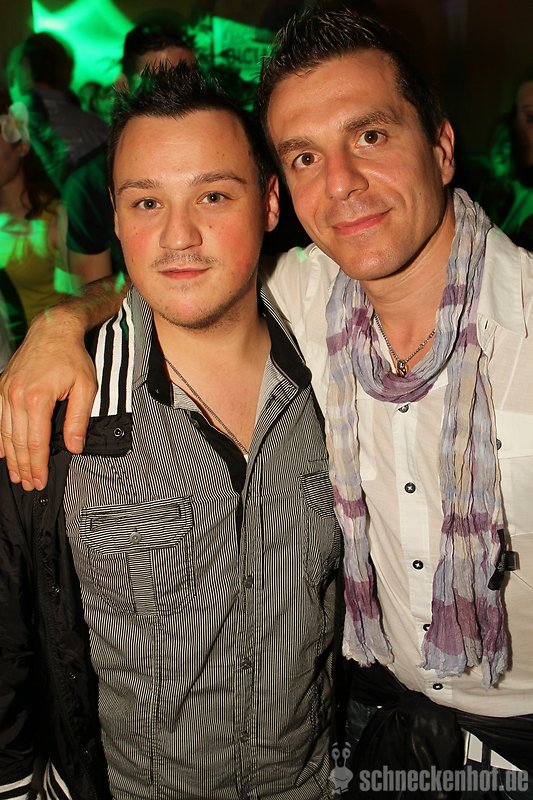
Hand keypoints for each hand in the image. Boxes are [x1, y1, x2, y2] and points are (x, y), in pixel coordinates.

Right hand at [0, 307, 96, 489]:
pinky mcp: (2, 386)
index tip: (41, 481)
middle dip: (24, 467)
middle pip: (18, 442)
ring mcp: (5, 391)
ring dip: (10, 457)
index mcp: (37, 398)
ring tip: (16, 476)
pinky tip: (1, 452)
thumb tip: (73, 448)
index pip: (35, 442)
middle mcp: (16, 396)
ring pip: (4, 433)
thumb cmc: (72, 358)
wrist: (53, 330)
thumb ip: (78, 419)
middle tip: (30, 485)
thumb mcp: (85, 387)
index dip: (38, 465)